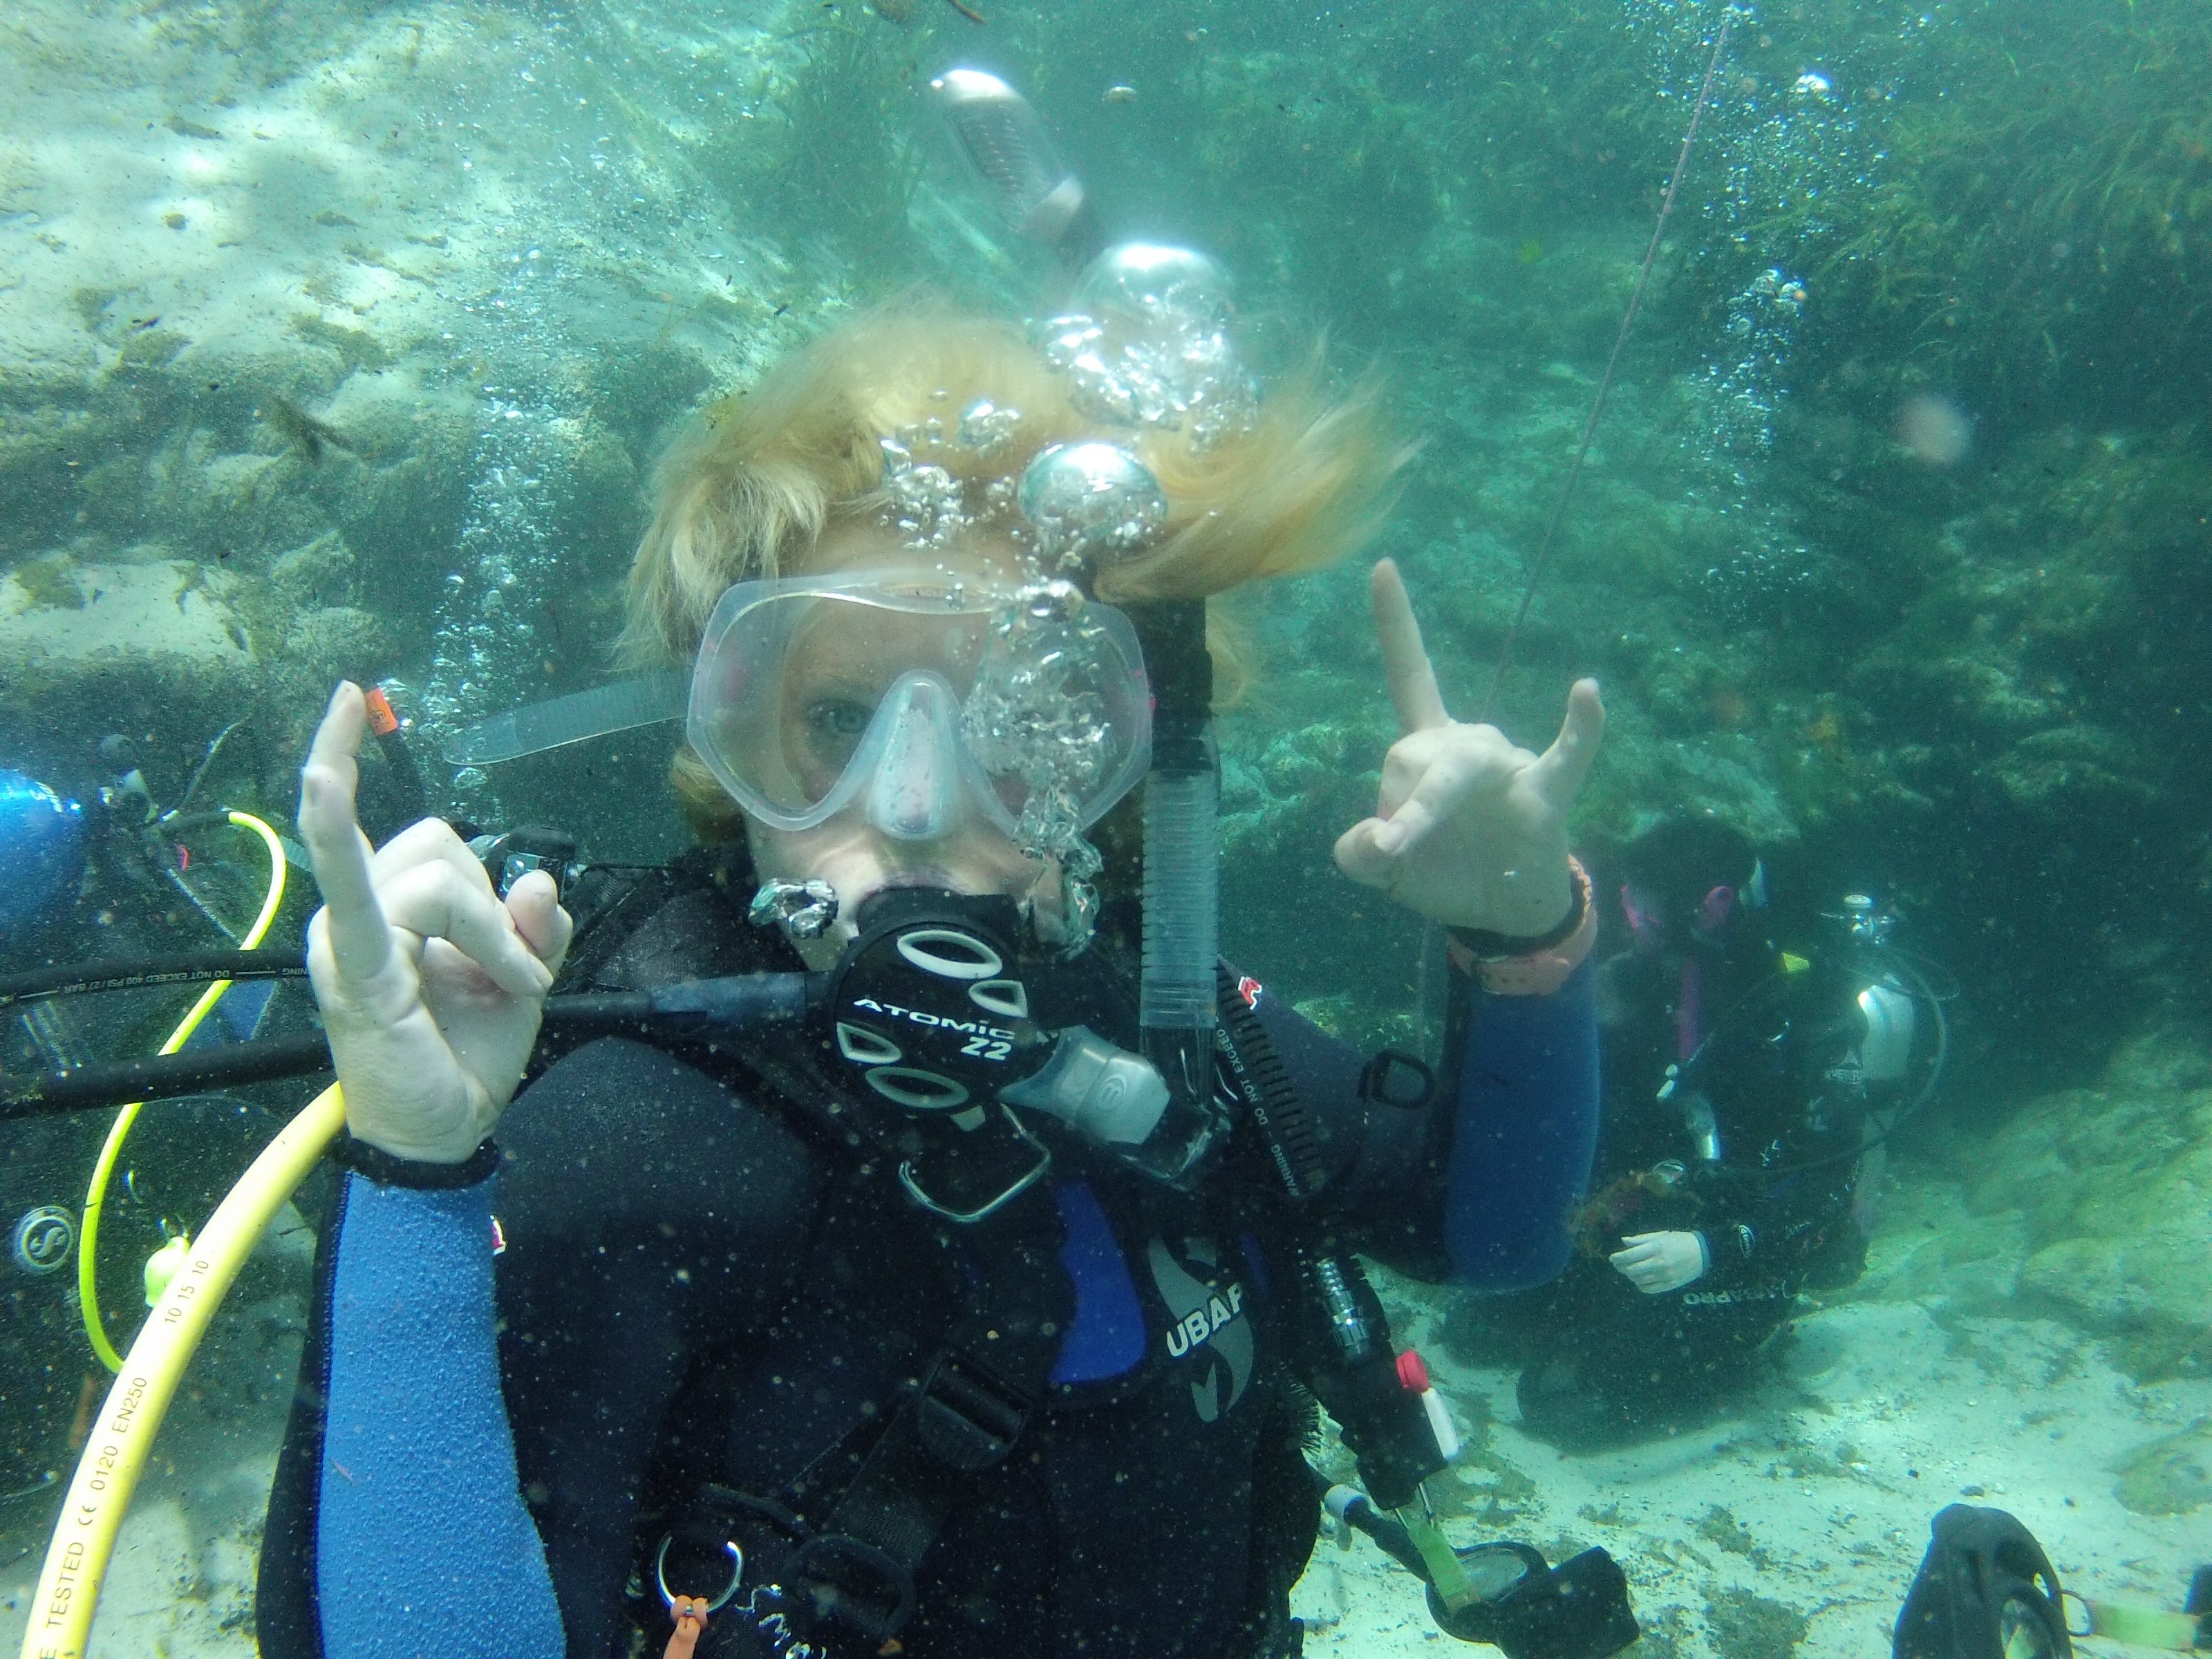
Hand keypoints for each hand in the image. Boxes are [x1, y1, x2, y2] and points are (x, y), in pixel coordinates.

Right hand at [298, 683, 572, 1161]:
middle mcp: (352, 912)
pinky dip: (336, 829)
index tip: (353, 694)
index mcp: (382, 905)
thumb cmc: (471, 1047)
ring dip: (495, 935)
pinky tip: (326, 778)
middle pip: (439, 846)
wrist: (449, 1130)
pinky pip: (357, 888)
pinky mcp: (360, 967)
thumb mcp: (524, 972)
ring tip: (504, 988)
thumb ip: (537, 923)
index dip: (357, 753)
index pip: (386, 816)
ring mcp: (347, 938)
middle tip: (514, 971)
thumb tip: (538, 881)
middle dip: (495, 906)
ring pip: (441, 878)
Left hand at [1333, 560, 1604, 933]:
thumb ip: (1358, 855)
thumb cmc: (1445, 874)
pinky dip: (1580, 727)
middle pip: (1414, 749)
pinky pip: (1567, 755)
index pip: (1409, 676)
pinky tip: (1586, 691)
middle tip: (1391, 848)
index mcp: (1427, 752)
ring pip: (1458, 765)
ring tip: (1406, 844)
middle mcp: (1468, 746)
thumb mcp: (1385, 873)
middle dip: (1394, 801)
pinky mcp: (1546, 794)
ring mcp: (1509, 765)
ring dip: (1426, 807)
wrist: (1503, 915)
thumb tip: (1377, 839)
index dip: (1396, 623)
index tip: (1382, 565)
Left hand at [1610, 1231, 1708, 1294]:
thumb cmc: (1680, 1241)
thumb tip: (1623, 1241)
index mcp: (1656, 1247)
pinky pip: (1648, 1289)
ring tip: (1628, 1271)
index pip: (1629, 1256)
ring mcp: (1665, 1275)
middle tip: (1618, 1265)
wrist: (1703, 1253)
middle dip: (1621, 1268)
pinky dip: (1640, 1285)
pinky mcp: (1670, 1284)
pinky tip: (1639, 1279)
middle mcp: (1659, 1262)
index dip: (1617, 1258)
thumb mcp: (1661, 1235)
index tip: (1612, 1258)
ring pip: (1638, 1280)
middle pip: (1631, 1270)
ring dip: (1630, 1276)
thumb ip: (1641, 1239)